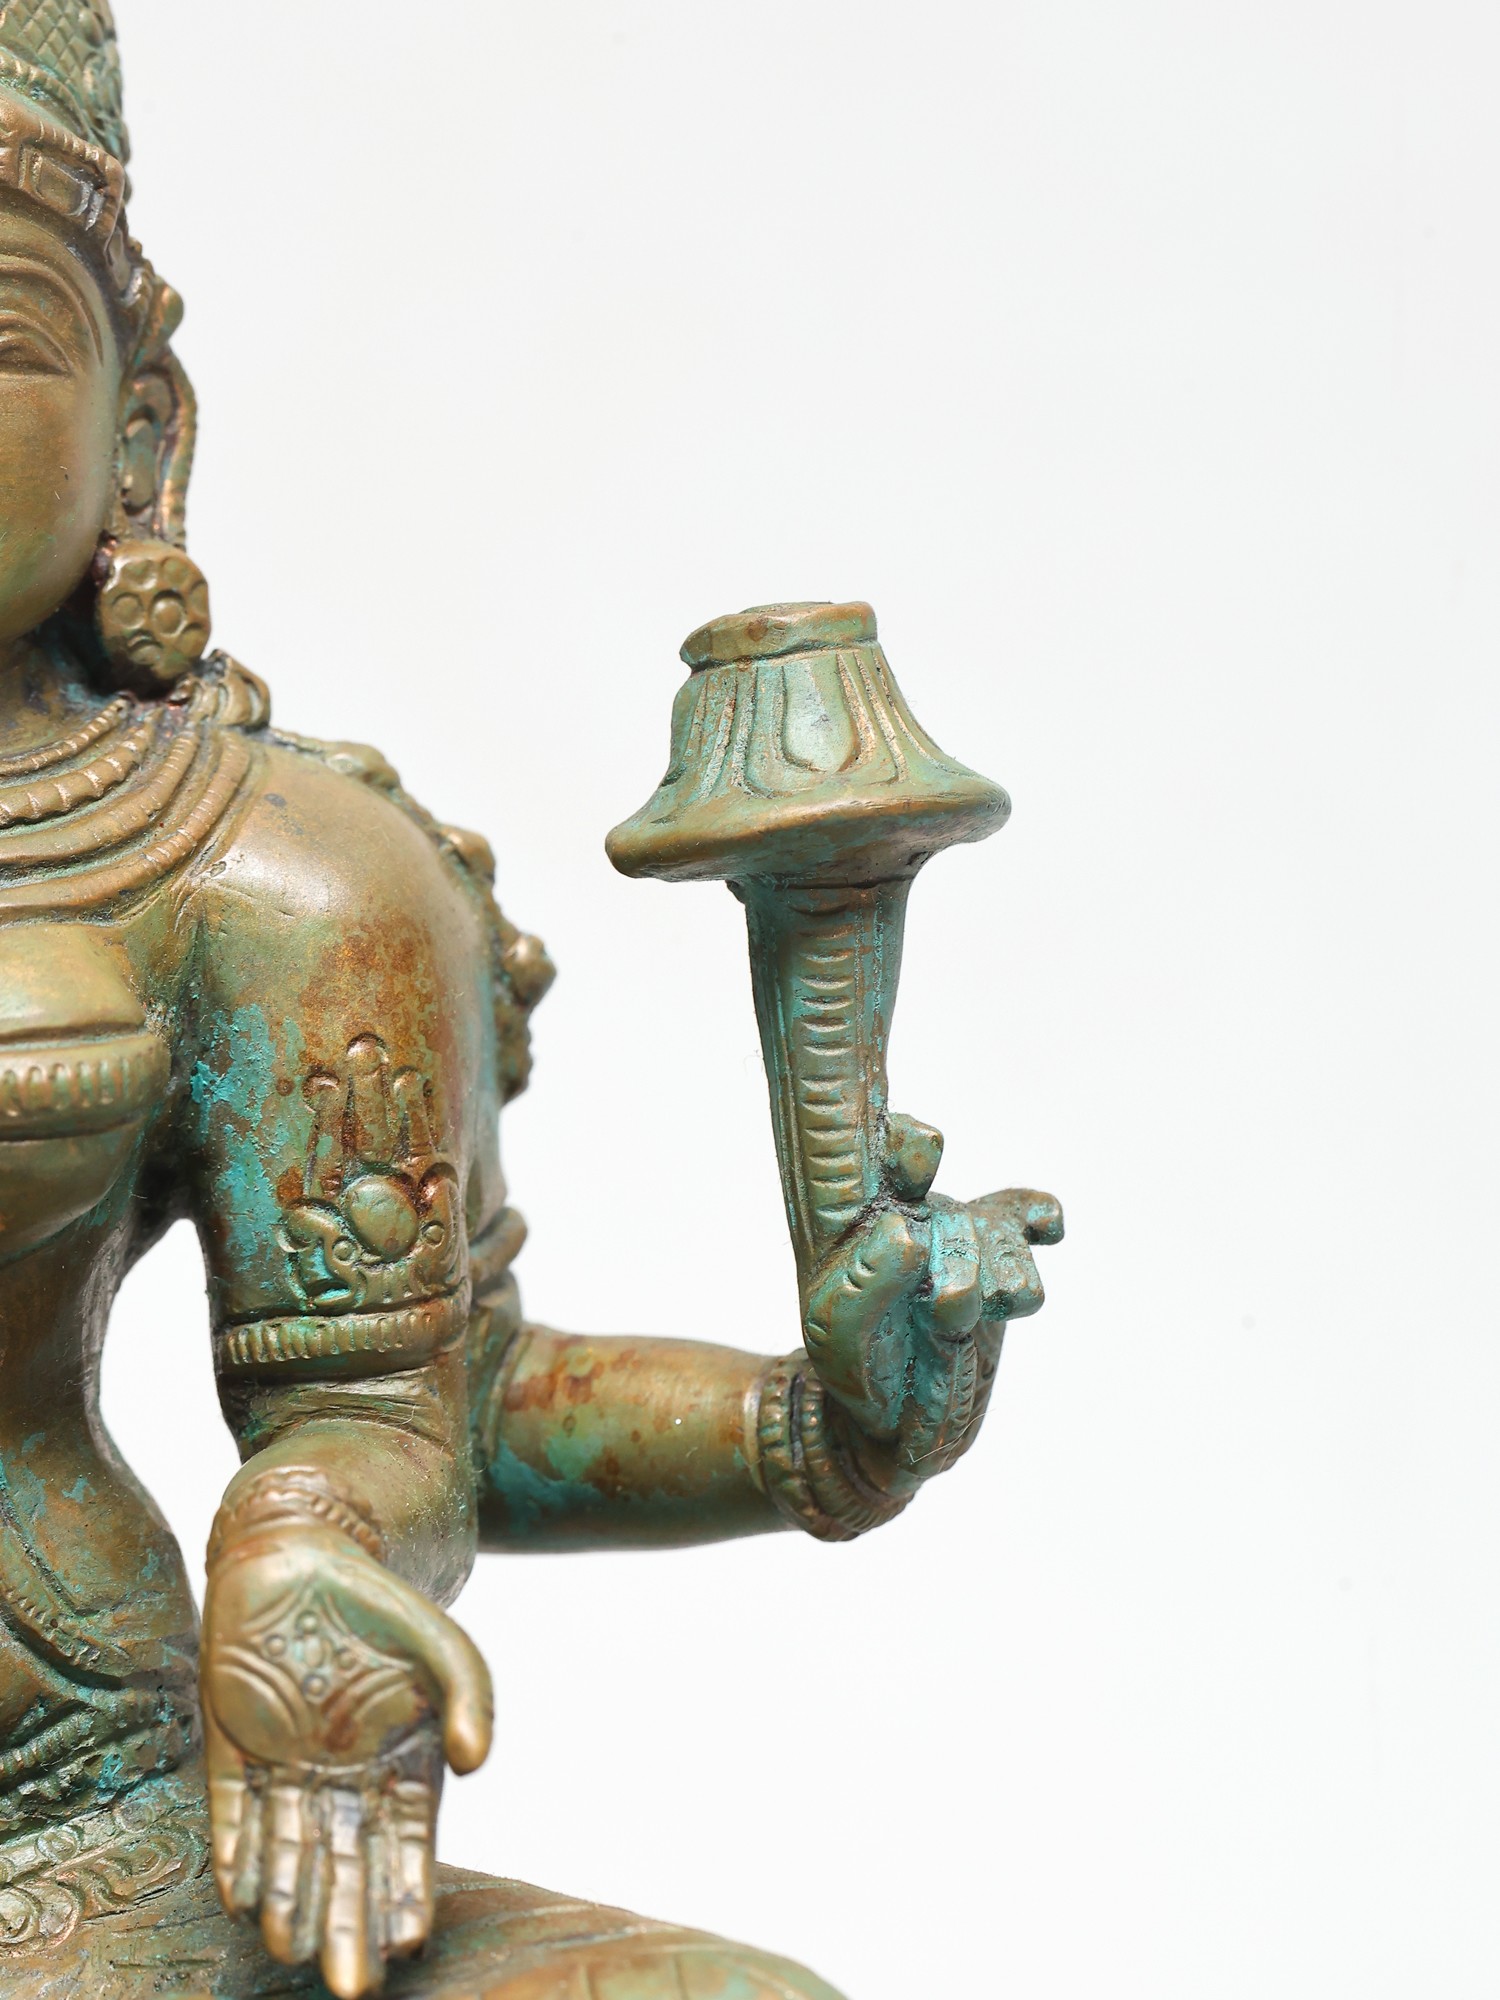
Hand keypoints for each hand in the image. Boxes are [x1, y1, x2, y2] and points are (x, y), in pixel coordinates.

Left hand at [202, 1525, 492, 1998]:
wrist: (299, 1548)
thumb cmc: (378, 1600)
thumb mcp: (443, 1641)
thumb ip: (471, 1696)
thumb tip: (474, 1763)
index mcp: (399, 1758)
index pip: (405, 1841)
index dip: (406, 1889)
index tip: (410, 1938)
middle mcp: (343, 1775)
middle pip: (346, 1862)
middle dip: (348, 1923)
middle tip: (351, 1985)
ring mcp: (286, 1764)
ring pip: (289, 1848)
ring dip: (291, 1900)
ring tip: (293, 1950)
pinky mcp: (233, 1748)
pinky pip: (234, 1812)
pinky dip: (238, 1852)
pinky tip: (243, 1896)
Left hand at [802, 1183, 1063, 1486]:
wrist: (894, 1419)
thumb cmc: (853, 1367)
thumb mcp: (838, 1338)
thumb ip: (867, 1284)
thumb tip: (903, 1227)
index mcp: (858, 1220)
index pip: (875, 1156)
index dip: (904, 1145)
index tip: (923, 1159)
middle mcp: (910, 1212)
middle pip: (952, 1214)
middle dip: (958, 1267)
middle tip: (941, 1310)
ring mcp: (957, 1232)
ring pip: (998, 1230)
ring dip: (997, 1279)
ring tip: (963, 1319)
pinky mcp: (997, 1259)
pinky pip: (1026, 1216)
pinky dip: (1040, 1218)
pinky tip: (1048, 1229)